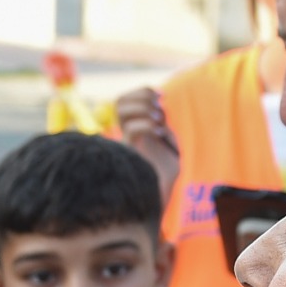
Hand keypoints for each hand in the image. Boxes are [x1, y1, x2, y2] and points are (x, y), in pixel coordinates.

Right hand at [112, 86, 179, 204]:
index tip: (161, 97)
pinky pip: (132, 128)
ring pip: (120, 109)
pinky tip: (161, 133)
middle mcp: (123, 134)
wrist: (159, 195)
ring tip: (159, 119)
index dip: (141, 92)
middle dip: (142, 95)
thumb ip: (160, 125)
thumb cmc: (163, 173)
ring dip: (143, 106)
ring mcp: (125, 142)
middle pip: (119, 101)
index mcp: (131, 130)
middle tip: (159, 106)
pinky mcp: (130, 153)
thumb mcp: (166, 143)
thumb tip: (159, 110)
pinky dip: (149, 124)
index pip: (124, 101)